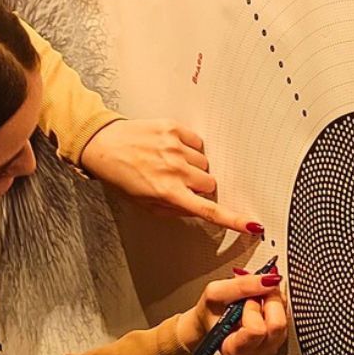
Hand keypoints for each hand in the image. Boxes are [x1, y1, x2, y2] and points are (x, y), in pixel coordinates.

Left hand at [79, 119, 260, 234]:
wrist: (101, 144)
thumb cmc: (120, 176)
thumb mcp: (144, 203)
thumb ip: (174, 209)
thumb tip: (197, 209)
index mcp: (167, 193)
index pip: (208, 210)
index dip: (233, 220)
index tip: (252, 226)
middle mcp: (174, 170)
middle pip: (210, 183)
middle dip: (199, 187)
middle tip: (179, 183)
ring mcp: (175, 147)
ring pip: (204, 163)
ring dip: (193, 167)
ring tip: (170, 164)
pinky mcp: (173, 128)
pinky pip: (197, 142)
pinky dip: (189, 148)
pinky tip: (170, 149)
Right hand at [183, 270, 290, 354]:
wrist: (209, 321)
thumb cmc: (210, 311)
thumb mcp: (216, 292)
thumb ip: (242, 286)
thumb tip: (270, 280)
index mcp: (233, 350)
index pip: (257, 331)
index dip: (253, 309)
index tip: (244, 301)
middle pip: (277, 326)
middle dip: (269, 302)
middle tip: (255, 295)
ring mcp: (268, 350)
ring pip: (285, 322)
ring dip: (274, 303)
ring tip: (256, 300)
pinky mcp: (278, 341)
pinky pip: (288, 320)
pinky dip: (278, 306)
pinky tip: (263, 305)